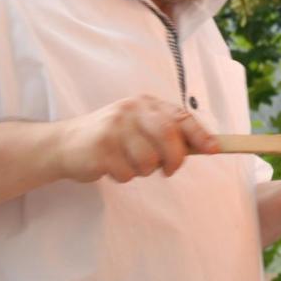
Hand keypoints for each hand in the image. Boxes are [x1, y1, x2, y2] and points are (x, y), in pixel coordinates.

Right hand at [54, 95, 218, 182]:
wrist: (64, 144)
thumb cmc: (113, 138)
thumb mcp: (140, 126)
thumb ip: (169, 133)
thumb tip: (208, 146)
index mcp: (146, 104)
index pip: (180, 117)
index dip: (200, 134)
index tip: (215, 149)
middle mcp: (131, 110)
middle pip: (168, 135)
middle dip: (175, 158)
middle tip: (169, 170)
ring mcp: (114, 128)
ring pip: (148, 160)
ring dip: (144, 171)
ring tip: (129, 163)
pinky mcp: (99, 148)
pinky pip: (127, 173)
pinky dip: (124, 176)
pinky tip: (111, 166)